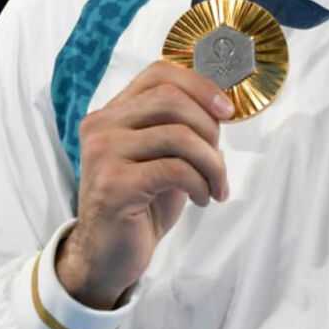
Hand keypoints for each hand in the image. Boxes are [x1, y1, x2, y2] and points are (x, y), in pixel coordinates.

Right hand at [55, 61, 233, 309]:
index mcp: (112, 113)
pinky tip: (201, 199)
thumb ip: (182, 128)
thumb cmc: (141, 206)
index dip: (200, 85)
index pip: (158, 73)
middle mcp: (101, 126)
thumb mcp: (162, 158)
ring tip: (215, 186)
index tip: (226, 109)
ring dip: (212, 163)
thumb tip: (221, 107)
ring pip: (178, 134)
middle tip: (218, 160)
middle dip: (209, 128)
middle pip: (171, 98)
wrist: (108, 256)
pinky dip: (200, 183)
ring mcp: (103, 154)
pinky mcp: (113, 185)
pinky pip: (175, 169)